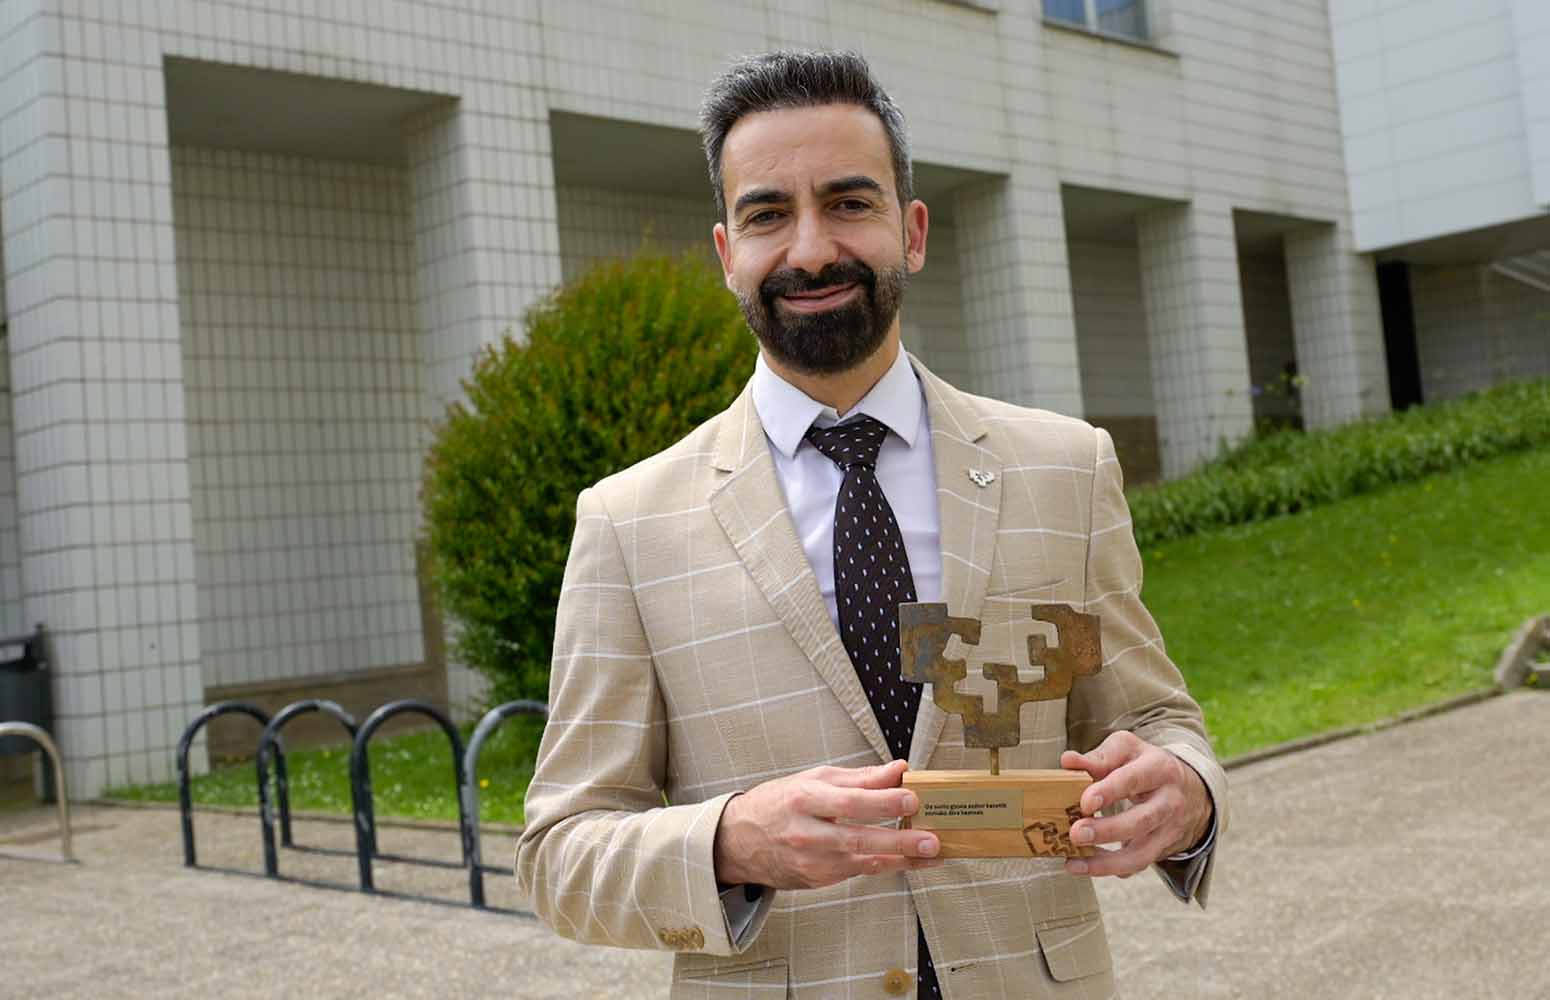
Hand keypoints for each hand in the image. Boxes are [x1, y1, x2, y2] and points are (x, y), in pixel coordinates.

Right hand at [713, 760, 942, 889]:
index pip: (849, 802)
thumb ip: (860, 778)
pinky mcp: (817, 880)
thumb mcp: (814, 780)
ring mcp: (811, 862)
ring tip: (932, 853)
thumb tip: (898, 770)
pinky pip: (858, 872)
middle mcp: (806, 833)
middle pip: (858, 838)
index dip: (882, 801)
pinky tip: (910, 861)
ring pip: (863, 861)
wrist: (740, 841)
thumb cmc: (779, 804)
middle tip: (930, 839)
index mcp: (804, 800)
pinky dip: (886, 865)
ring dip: (902, 858)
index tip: (912, 797)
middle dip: (899, 840)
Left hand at [1058, 731, 1211, 877]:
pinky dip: (1109, 869)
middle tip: (1076, 834)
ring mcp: (1168, 830)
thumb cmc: (1147, 765)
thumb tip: (1068, 761)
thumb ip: (1099, 757)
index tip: (1085, 802)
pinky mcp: (1162, 850)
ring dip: (1106, 862)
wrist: (1191, 790)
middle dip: (1107, 830)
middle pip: (1141, 820)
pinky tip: (1083, 865)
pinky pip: (1136, 865)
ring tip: (1074, 861)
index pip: (1134, 779)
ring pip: (1141, 853)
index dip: (1110, 791)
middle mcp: (1169, 802)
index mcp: (1159, 769)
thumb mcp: (1128, 750)